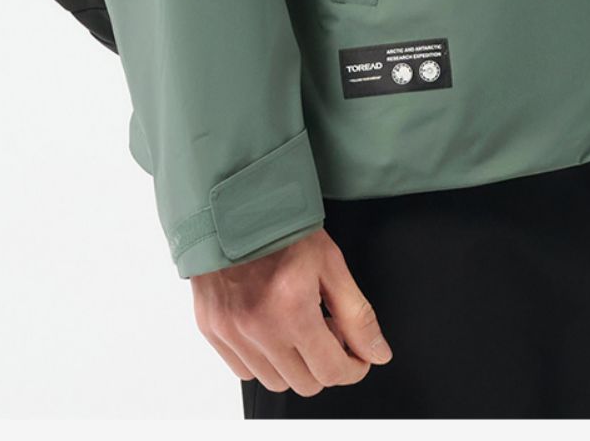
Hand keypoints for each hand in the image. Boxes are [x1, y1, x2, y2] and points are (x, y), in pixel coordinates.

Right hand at [190, 225, 393, 394]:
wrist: (231, 204)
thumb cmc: (280, 226)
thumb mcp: (330, 262)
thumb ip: (357, 314)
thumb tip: (377, 353)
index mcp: (292, 309)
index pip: (332, 371)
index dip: (354, 367)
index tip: (357, 355)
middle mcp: (258, 327)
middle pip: (306, 384)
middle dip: (325, 364)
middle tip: (328, 331)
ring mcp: (231, 332)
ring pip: (275, 381)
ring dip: (294, 365)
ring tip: (298, 327)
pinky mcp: (211, 330)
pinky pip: (244, 370)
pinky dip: (262, 359)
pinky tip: (271, 328)